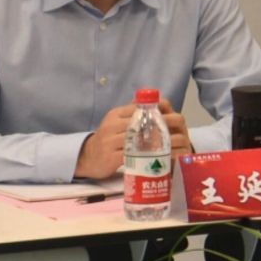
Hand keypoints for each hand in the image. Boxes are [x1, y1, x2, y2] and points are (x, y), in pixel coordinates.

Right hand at [76, 99, 191, 177]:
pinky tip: (155, 158)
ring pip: (136, 140)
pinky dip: (145, 157)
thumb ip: (133, 113)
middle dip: (157, 129)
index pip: (138, 109)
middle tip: (173, 134)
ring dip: (153, 143)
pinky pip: (132, 156)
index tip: (170, 121)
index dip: (155, 115)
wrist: (87, 157)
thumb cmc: (108, 139)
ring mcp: (109, 142)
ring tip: (168, 146)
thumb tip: (155, 102)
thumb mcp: (117, 122)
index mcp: (114, 114)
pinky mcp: (110, 158)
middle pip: (139, 124)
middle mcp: (110, 126)